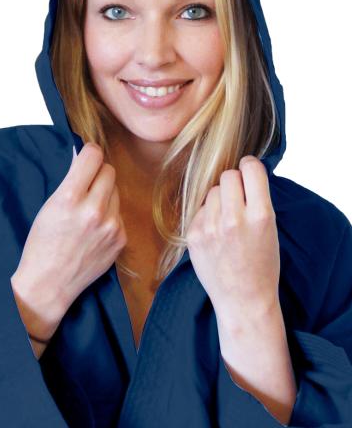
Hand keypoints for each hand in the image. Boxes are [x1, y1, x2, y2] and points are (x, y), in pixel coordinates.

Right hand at [13, 142, 126, 322]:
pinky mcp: (121, 238)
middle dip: (97, 173)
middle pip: (109, 170)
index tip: (86, 157)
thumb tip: (85, 157)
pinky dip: (109, 214)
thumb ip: (70, 181)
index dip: (89, 152)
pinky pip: (119, 212)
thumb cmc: (42, 243)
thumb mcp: (49, 205)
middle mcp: (94, 210)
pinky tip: (94, 228)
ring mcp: (111, 226)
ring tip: (88, 210)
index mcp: (70, 198)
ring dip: (105, 193)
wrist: (49, 283)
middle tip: (86, 183)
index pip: (93, 156)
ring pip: (116, 190)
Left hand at [185, 156, 280, 325]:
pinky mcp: (194, 235)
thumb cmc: (262, 264)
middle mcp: (234, 219)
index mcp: (261, 216)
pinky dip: (207, 215)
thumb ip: (256, 199)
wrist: (243, 300)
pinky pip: (199, 209)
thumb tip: (241, 171)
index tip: (249, 171)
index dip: (250, 166)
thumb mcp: (271, 229)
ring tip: (227, 220)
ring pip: (212, 191)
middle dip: (234, 183)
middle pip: (228, 176)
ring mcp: (211, 227)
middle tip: (239, 198)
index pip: (251, 168)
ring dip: (219, 199)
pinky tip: (215, 233)